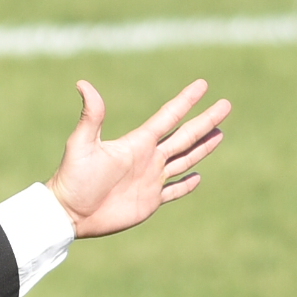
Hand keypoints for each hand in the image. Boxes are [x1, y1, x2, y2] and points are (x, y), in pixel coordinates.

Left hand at [47, 78, 231, 237]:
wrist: (70, 213)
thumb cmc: (73, 177)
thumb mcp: (82, 143)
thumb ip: (91, 116)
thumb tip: (83, 83)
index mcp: (137, 142)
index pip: (168, 117)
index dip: (186, 101)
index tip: (203, 85)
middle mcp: (148, 158)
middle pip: (184, 136)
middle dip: (205, 121)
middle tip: (226, 105)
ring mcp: (151, 179)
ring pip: (185, 159)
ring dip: (203, 147)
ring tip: (220, 133)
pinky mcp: (150, 201)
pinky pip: (174, 191)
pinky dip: (187, 185)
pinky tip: (198, 176)